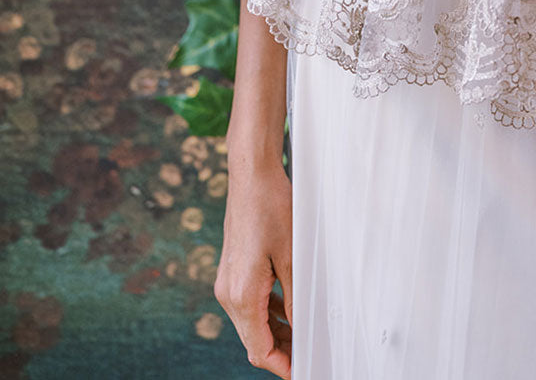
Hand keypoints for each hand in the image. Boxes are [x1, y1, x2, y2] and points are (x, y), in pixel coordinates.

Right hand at [215, 162, 292, 374]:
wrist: (251, 176)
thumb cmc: (272, 207)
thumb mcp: (292, 256)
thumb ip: (295, 298)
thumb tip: (300, 329)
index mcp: (242, 296)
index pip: (259, 350)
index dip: (282, 365)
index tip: (301, 370)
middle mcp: (228, 293)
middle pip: (253, 340)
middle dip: (280, 352)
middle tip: (307, 353)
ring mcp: (227, 282)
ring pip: (250, 323)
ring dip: (274, 333)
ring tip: (303, 335)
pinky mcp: (232, 271)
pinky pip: (248, 304)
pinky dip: (267, 313)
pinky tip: (288, 308)